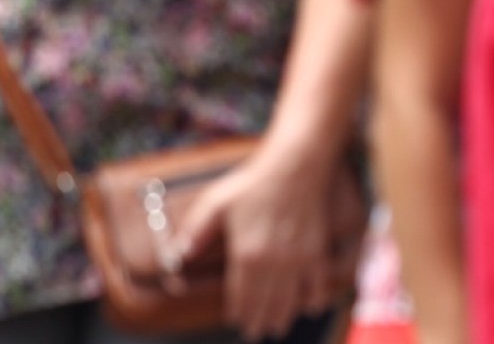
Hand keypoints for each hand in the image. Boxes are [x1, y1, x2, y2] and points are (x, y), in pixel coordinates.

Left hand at [172, 147, 345, 340]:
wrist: (296, 167)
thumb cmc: (255, 184)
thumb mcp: (217, 204)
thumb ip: (195, 233)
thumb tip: (175, 256)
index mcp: (246, 255)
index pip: (240, 297)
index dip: (238, 312)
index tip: (236, 320)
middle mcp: (272, 264)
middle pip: (265, 304)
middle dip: (259, 322)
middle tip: (256, 332)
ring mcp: (297, 260)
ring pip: (289, 301)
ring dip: (283, 318)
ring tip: (277, 328)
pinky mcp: (317, 251)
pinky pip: (317, 285)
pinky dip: (314, 300)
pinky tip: (309, 307)